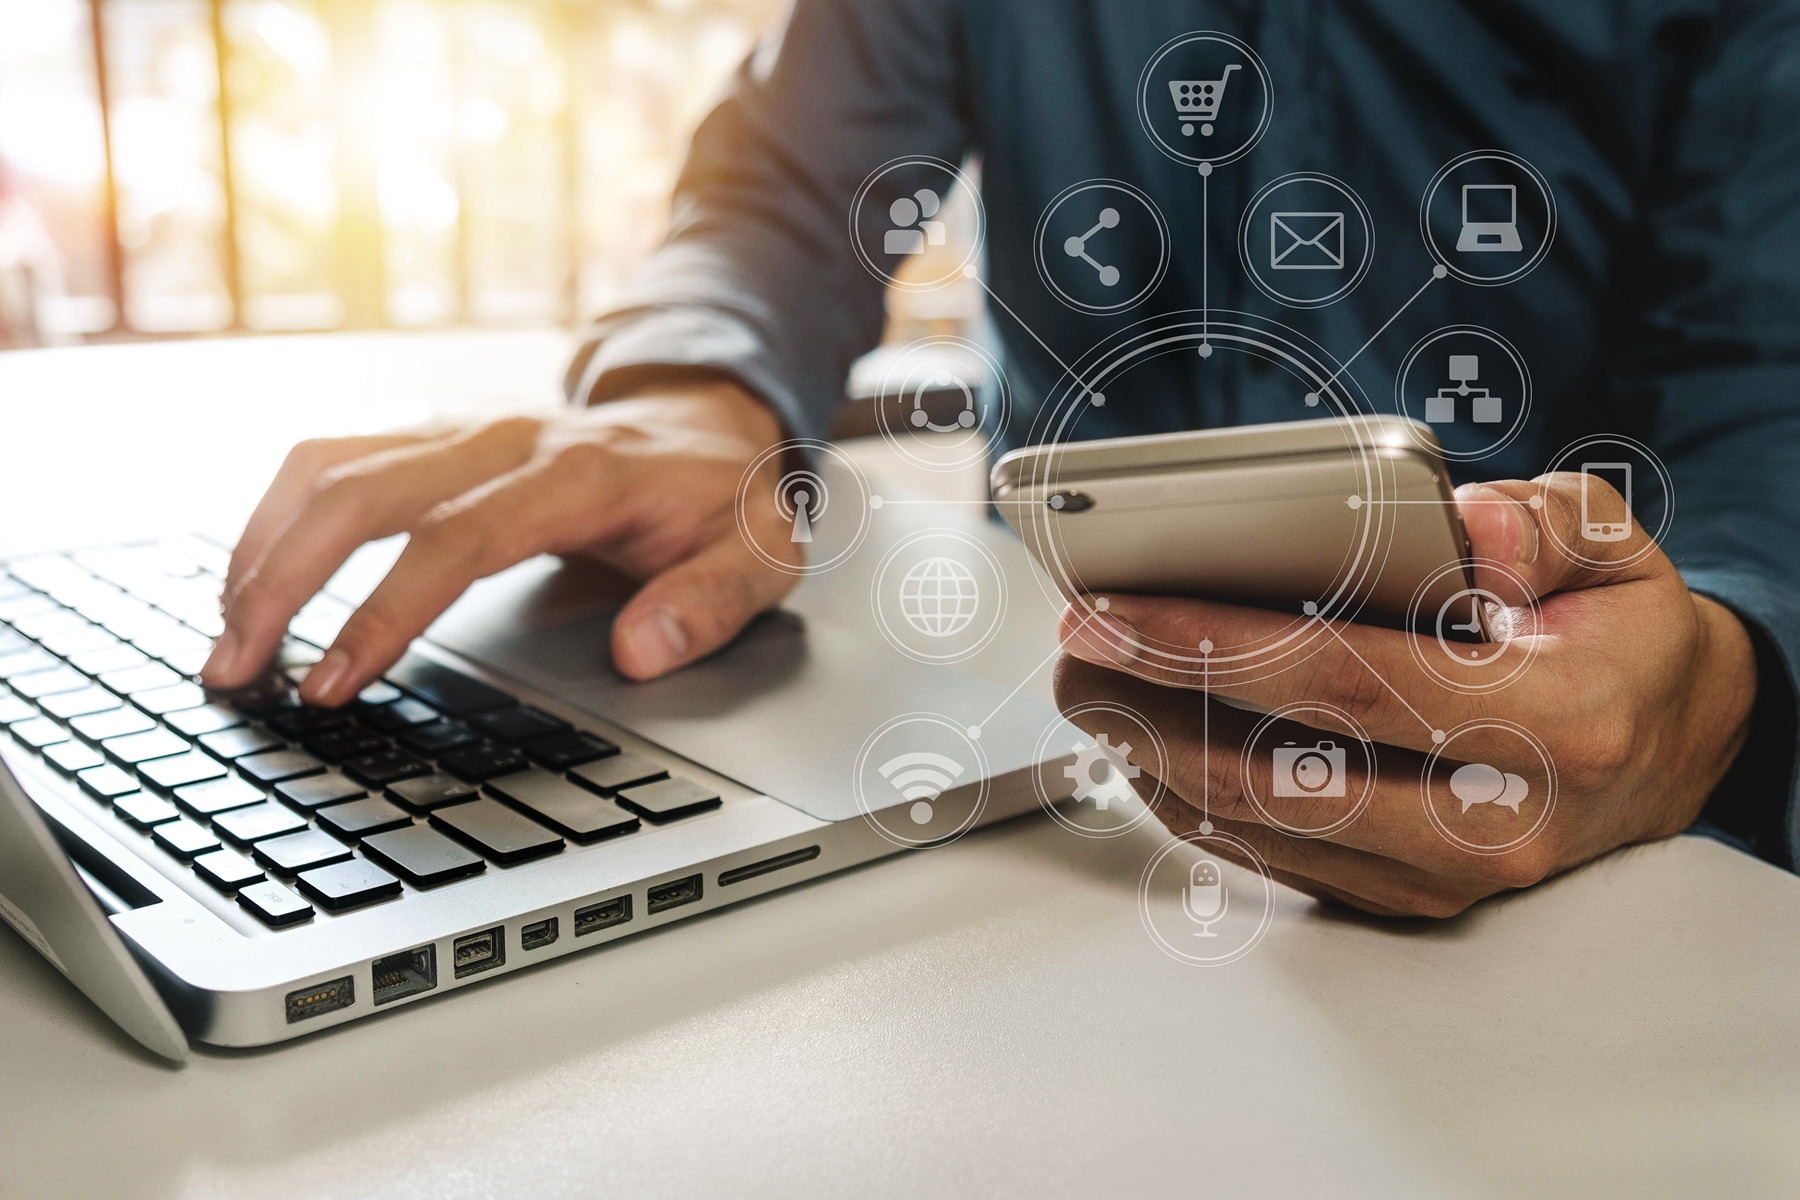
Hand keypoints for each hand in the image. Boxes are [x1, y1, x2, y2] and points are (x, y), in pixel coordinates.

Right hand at [202, 379, 795, 703]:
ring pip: (331, 463)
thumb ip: (711, 603)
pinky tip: (256, 575)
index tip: (333, 678)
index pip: (458, 539)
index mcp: (581, 474)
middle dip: (284, 580)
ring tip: (226, 633)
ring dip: (263, 544)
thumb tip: (643, 653)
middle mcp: (507, 438)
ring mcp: (463, 428)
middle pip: (365, 491)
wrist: (710, 421)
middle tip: (237, 669)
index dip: (385, 609)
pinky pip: (336, 457)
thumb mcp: (761, 554)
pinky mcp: (436, 435)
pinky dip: (280, 513)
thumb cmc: (723, 498)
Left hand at [1055, 475, 1757, 916]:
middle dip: (1150, 703)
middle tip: (1071, 640)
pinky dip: (1186, 795)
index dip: (1217, 646)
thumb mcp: (1614, 550)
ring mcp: (1444, 879)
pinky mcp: (1403, 899)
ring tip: (1086, 677)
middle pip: (1276, 774)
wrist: (1666, 746)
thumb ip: (1543, 524)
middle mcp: (1494, 824)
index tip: (1116, 608)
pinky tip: (1141, 731)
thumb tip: (1463, 527)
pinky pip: (1266, 854)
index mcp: (1554, 727)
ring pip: (1255, 826)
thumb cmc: (1620, 638)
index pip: (1349, 684)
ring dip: (1148, 751)